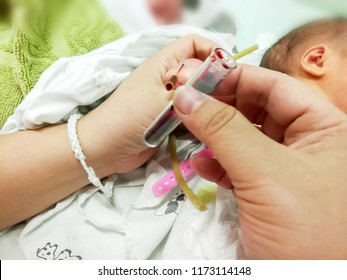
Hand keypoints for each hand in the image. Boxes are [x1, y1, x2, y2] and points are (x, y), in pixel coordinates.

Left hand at [78, 35, 217, 172]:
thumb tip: (214, 70)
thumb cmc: (130, 117)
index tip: (227, 70)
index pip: (193, 44)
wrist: (107, 149)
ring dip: (208, 102)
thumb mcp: (162, 97)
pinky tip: (210, 126)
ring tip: (221, 114)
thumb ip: (190, 84)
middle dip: (214, 80)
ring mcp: (168, 100)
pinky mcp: (169, 119)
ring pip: (197, 94)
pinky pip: (191, 113)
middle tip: (229, 98)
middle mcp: (167, 78)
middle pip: (198, 70)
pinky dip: (200, 118)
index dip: (211, 50)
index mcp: (162, 64)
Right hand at [173, 64, 346, 258]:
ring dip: (215, 134)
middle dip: (222, 105)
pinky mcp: (267, 193)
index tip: (200, 75)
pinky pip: (239, 167)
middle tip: (188, 99)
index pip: (277, 87)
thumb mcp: (264, 172)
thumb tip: (187, 96)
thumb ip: (222, 129)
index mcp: (326, 129)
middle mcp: (308, 144)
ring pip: (244, 138)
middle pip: (258, 110)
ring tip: (190, 127)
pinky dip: (218, 163)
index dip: (237, 78)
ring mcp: (286, 170)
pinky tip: (203, 163)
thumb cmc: (306, 230)